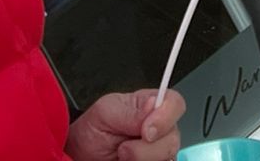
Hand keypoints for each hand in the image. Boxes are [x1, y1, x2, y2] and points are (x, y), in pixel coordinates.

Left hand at [66, 88, 183, 160]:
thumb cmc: (95, 130)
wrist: (84, 154)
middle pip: (173, 139)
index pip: (175, 103)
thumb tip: (153, 105)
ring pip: (167, 158)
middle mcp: (161, 129)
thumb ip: (130, 112)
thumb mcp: (106, 113)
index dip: (165, 117)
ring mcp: (160, 151)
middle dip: (146, 150)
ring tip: (122, 157)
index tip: (146, 131)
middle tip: (123, 149)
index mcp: (152, 106)